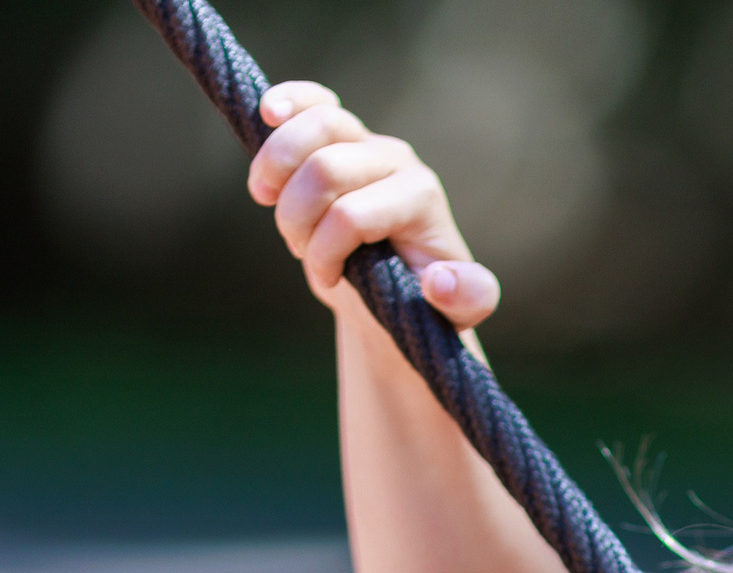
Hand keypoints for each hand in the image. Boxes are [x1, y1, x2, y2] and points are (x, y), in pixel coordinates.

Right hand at [250, 81, 500, 327]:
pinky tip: (265, 116)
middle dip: (296, 219)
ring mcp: (366, 141)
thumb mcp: (459, 311)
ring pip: (312, 126)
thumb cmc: (425, 299)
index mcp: (421, 197)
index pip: (349, 215)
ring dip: (276, 175)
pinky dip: (283, 104)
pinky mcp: (338, 134)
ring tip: (275, 206)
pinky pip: (310, 100)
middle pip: (323, 168)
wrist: (398, 286)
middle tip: (301, 249)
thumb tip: (437, 280)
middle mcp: (397, 160)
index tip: (330, 280)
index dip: (323, 253)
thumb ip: (468, 298)